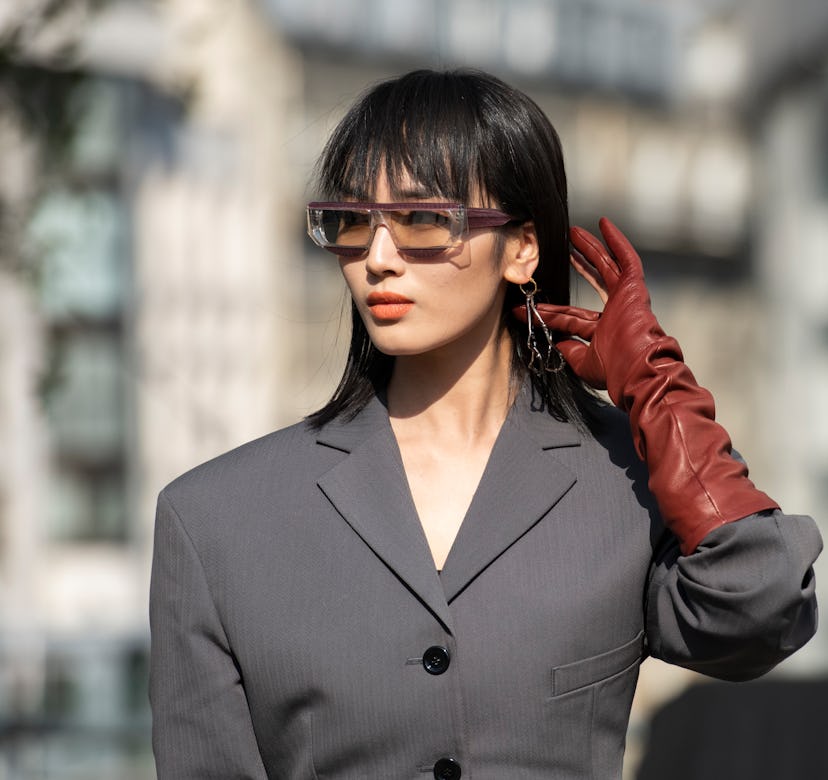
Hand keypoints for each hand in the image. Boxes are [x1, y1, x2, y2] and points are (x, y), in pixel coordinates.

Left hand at [516, 217, 676, 406]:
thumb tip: (556, 342)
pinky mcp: (634, 288)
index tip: (525, 308)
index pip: (571, 315)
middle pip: (593, 281)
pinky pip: (626, 258)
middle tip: (562, 248)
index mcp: (603, 330)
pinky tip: (604, 224)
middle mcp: (615, 311)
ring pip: (607, 265)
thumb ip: (569, 350)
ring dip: (591, 247)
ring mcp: (626, 298)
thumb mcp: (583, 363)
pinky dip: (616, 241)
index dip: (549, 311)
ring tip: (574, 232)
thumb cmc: (614, 371)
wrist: (637, 370)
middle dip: (578, 263)